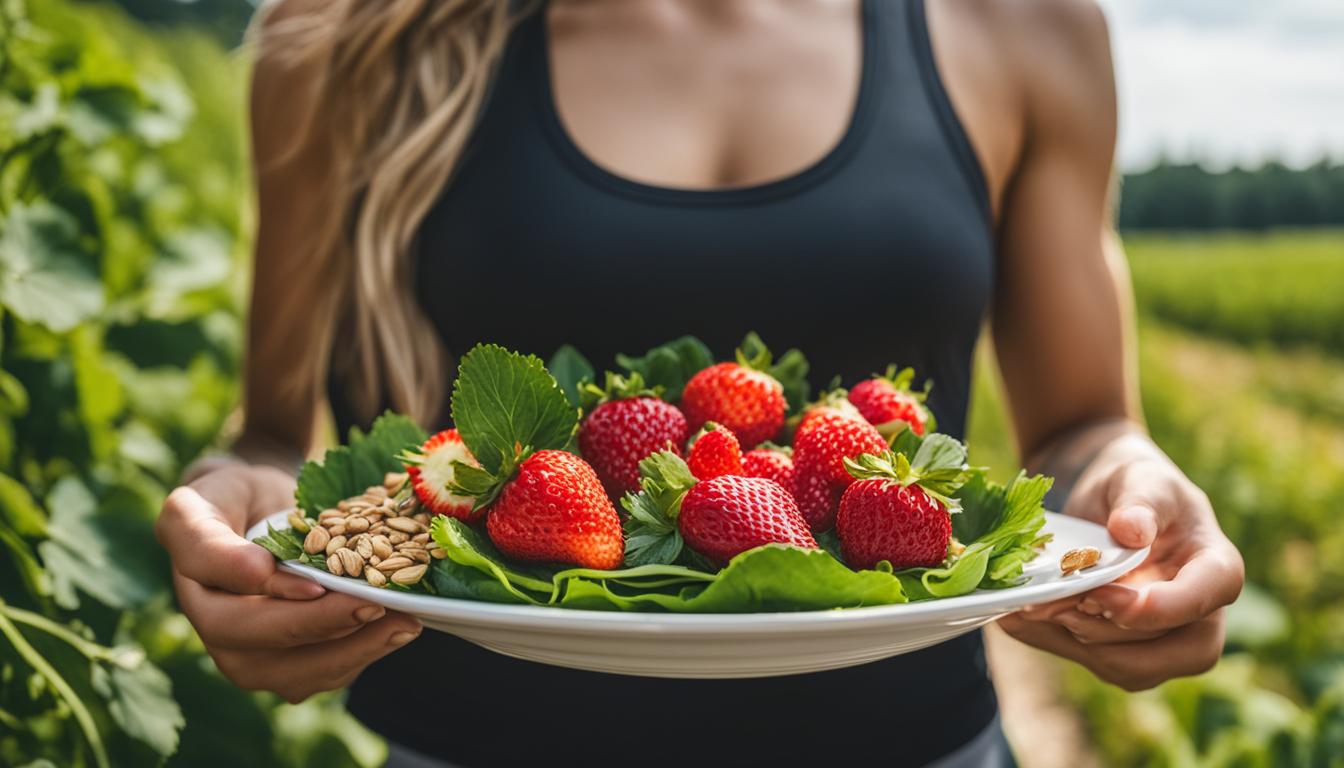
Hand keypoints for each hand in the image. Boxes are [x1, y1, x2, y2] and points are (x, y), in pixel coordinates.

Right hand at [157, 462, 421, 702]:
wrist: (251, 510)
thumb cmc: (227, 498)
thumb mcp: (201, 503)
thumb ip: (211, 542)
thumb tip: (258, 574)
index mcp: (197, 598)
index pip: (232, 619)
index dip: (278, 607)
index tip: (320, 585)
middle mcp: (218, 640)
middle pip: (269, 658)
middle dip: (328, 630)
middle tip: (380, 606)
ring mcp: (253, 658)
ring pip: (300, 676)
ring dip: (355, 651)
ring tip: (403, 623)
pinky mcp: (289, 665)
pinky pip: (325, 673)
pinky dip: (364, 653)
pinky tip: (399, 628)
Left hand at [998, 432, 1243, 690]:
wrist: (1105, 499)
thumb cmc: (1133, 484)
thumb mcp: (1139, 477)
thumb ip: (1140, 501)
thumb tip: (1131, 530)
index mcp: (1216, 566)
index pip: (1208, 596)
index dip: (1163, 607)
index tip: (1108, 597)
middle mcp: (1199, 615)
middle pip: (1170, 649)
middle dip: (1108, 633)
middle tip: (1057, 605)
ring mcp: (1163, 640)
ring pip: (1126, 667)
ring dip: (1072, 642)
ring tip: (1028, 609)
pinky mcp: (1124, 650)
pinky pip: (1093, 662)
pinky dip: (1053, 643)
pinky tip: (1018, 619)